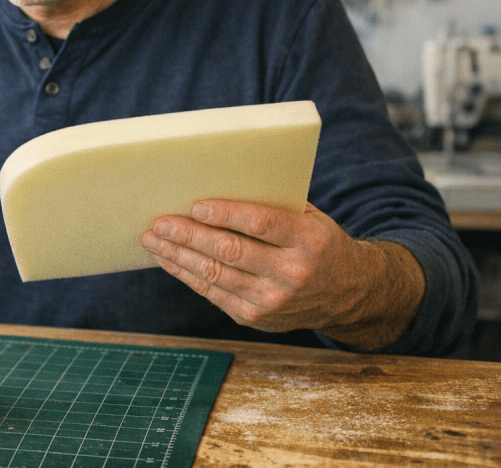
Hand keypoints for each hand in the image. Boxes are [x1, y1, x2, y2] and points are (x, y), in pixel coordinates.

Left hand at [141, 200, 424, 348]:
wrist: (348, 293)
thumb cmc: (318, 242)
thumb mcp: (310, 218)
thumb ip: (273, 204)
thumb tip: (218, 182)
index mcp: (308, 241)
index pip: (261, 225)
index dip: (225, 215)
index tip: (195, 206)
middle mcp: (292, 274)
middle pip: (230, 252)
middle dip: (189, 236)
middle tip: (160, 222)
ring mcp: (272, 301)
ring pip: (215, 275)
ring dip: (177, 256)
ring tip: (153, 239)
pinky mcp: (255, 317)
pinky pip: (212, 293)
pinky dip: (186, 274)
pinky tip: (168, 259)